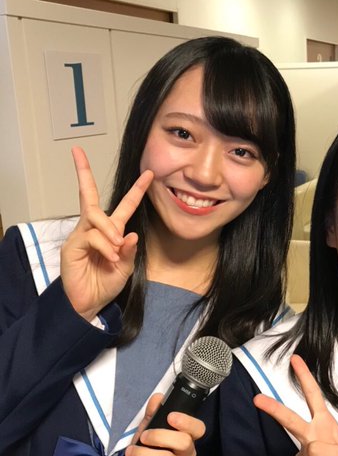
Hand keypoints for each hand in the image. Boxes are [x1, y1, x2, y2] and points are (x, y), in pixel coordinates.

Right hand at [61, 146, 152, 320]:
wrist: (88, 303)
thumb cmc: (106, 284)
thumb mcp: (126, 267)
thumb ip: (129, 251)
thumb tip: (130, 234)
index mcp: (111, 232)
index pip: (125, 205)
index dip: (136, 190)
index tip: (148, 173)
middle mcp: (94, 229)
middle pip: (88, 196)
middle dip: (83, 173)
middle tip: (78, 153)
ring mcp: (81, 236)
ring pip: (96, 217)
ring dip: (110, 231)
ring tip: (116, 250)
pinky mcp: (71, 245)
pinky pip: (91, 237)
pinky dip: (105, 246)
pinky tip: (110, 257)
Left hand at [116, 393, 206, 455]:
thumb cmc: (150, 453)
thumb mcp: (149, 431)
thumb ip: (153, 414)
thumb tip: (157, 397)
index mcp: (187, 440)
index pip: (198, 429)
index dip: (187, 422)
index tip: (170, 416)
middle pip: (183, 442)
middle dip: (160, 436)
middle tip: (143, 437)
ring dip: (144, 454)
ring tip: (130, 452)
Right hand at [254, 355, 337, 455]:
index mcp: (323, 423)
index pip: (312, 396)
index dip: (305, 377)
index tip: (295, 360)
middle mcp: (310, 435)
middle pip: (290, 419)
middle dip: (273, 408)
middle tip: (257, 398)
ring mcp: (302, 454)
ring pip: (314, 447)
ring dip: (334, 454)